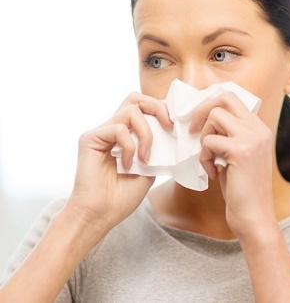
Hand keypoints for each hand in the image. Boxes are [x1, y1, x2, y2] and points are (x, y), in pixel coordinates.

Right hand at [66, 92, 172, 233]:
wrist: (100, 216)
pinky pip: (118, 128)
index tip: (175, 126)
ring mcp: (101, 132)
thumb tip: (174, 130)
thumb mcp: (150, 169)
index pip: (144, 107)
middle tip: (169, 126)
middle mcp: (112, 128)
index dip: (162, 110)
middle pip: (135, 98)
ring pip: (131, 110)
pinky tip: (127, 165)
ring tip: (145, 157)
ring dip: (146, 133)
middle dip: (157, 107)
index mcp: (126, 134)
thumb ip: (157, 148)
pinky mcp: (90, 138)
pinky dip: (130, 146)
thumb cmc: (122, 196)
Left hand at [190, 92, 276, 237]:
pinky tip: (211, 172)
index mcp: (259, 128)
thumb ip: (228, 136)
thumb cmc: (242, 189)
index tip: (198, 121)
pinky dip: (203, 157)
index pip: (233, 99)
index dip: (211, 105)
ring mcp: (251, 138)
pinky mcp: (240, 151)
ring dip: (204, 136)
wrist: (254, 217)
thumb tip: (204, 120)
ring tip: (208, 158)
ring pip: (215, 116)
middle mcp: (258, 129)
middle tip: (193, 130)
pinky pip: (209, 141)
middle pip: (225, 98)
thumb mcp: (237, 156)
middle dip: (202, 110)